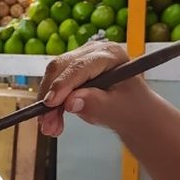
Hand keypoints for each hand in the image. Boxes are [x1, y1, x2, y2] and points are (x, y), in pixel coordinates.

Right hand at [37, 41, 151, 136]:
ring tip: (51, 128)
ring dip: (48, 104)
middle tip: (46, 123)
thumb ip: (96, 104)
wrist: (133, 111)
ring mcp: (81, 58)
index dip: (63, 84)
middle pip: (61, 68)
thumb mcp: (117, 109)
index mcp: (110, 54)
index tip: (50, 103)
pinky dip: (51, 105)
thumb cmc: (131, 108)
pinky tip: (53, 122)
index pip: (80, 66)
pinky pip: (53, 85)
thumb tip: (71, 102)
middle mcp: (93, 51)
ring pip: (53, 77)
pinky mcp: (72, 70)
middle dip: (50, 97)